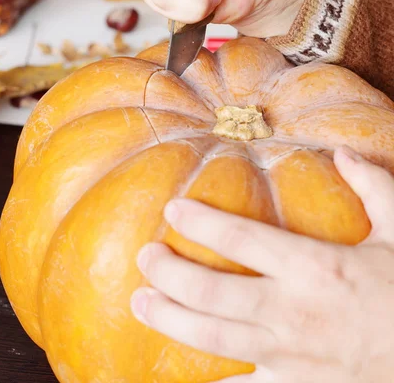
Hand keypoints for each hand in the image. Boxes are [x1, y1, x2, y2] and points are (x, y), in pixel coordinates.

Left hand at [131, 147, 393, 381]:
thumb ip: (373, 187)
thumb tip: (342, 152)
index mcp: (316, 267)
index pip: (242, 237)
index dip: (201, 221)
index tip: (172, 209)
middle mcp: (294, 310)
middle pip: (213, 291)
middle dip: (170, 272)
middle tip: (145, 256)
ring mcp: (290, 354)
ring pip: (215, 338)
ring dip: (171, 319)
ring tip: (141, 302)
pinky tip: (177, 378)